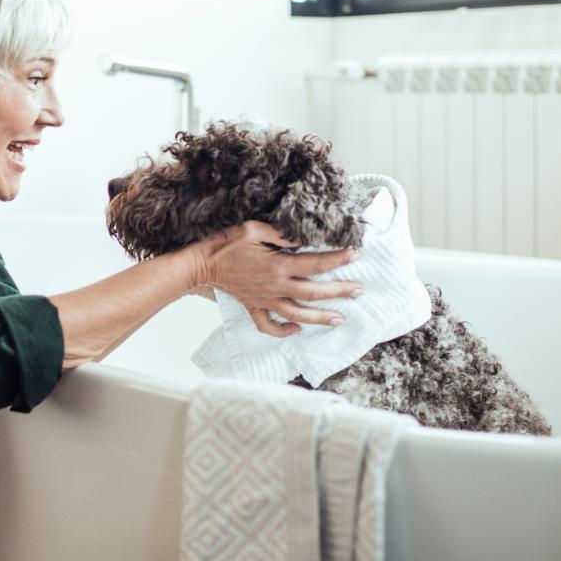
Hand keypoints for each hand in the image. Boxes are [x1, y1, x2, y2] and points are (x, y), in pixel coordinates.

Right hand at [189, 221, 361, 337]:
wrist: (201, 264)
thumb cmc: (226, 244)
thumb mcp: (254, 230)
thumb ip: (282, 234)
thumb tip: (304, 237)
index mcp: (278, 266)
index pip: (316, 263)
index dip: (338, 258)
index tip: (356, 254)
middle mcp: (275, 287)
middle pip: (314, 292)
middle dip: (340, 291)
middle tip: (359, 290)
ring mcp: (265, 300)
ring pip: (298, 315)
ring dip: (321, 317)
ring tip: (340, 318)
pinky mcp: (254, 307)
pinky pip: (269, 326)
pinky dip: (284, 331)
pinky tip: (296, 330)